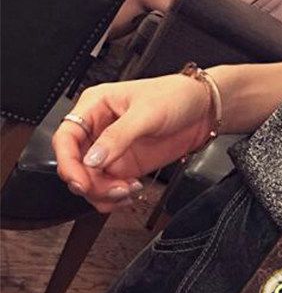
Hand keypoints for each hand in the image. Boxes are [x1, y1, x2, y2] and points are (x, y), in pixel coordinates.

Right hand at [53, 75, 214, 212]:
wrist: (205, 109)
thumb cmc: (176, 96)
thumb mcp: (146, 113)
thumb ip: (118, 137)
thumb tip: (93, 159)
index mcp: (95, 107)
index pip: (66, 138)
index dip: (68, 163)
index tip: (80, 181)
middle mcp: (99, 130)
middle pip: (76, 165)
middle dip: (90, 183)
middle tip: (112, 189)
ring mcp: (113, 150)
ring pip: (91, 181)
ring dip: (104, 194)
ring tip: (127, 191)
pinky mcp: (127, 165)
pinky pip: (110, 188)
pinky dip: (116, 197)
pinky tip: (132, 192)